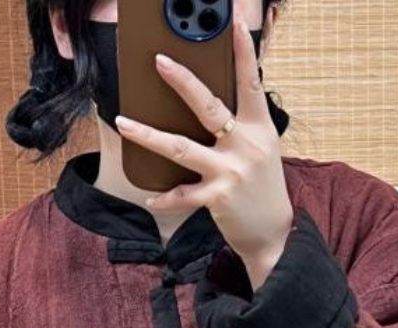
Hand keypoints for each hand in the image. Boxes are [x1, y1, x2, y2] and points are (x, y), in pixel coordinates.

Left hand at [115, 15, 294, 289]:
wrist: (274, 234)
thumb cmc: (262, 189)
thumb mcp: (261, 150)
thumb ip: (242, 125)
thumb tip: (214, 104)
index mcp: (259, 128)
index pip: (250, 83)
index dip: (243, 52)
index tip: (232, 24)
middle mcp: (245, 145)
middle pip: (208, 106)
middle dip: (182, 82)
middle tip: (160, 61)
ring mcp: (231, 171)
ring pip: (181, 148)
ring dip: (148, 135)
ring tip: (124, 122)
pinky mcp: (218, 197)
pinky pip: (183, 194)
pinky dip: (165, 196)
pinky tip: (150, 196)